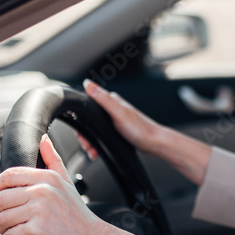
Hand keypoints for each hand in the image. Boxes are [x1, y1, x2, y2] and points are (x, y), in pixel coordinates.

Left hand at [0, 135, 144, 234]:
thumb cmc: (78, 215)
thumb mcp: (67, 182)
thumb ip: (53, 160)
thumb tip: (43, 140)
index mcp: (47, 178)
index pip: (7, 176)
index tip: (0, 196)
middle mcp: (42, 192)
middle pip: (0, 199)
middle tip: (8, 218)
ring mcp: (38, 212)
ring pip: (1, 219)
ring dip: (3, 229)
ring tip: (13, 230)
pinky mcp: (35, 232)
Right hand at [81, 79, 212, 184]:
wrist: (154, 143)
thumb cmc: (139, 129)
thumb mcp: (118, 113)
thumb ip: (103, 99)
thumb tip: (88, 83)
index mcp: (111, 100)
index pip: (87, 105)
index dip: (80, 120)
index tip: (81, 133)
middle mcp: (112, 108)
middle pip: (89, 120)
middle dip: (85, 135)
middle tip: (88, 146)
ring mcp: (115, 118)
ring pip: (94, 129)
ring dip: (90, 142)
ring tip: (93, 151)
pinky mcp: (117, 129)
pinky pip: (101, 135)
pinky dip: (97, 144)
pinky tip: (98, 151)